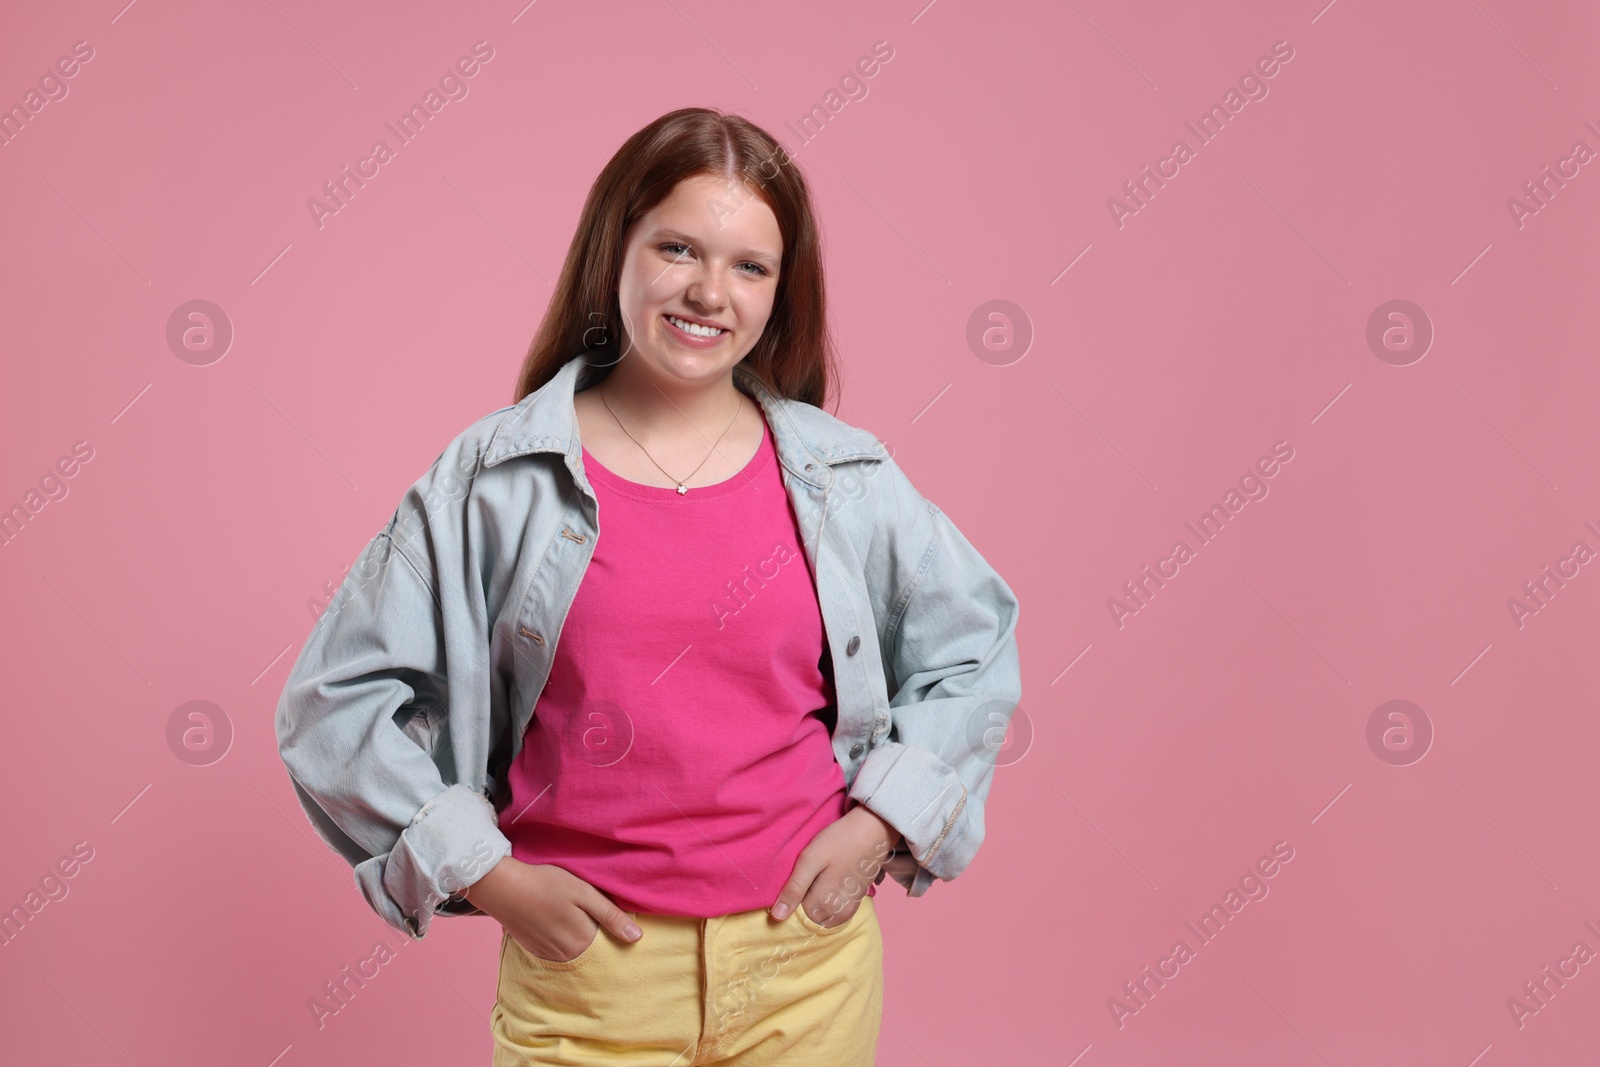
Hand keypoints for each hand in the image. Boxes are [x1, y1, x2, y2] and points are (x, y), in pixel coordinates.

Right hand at [464, 856, 641, 961]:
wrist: (503, 888)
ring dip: (579, 937)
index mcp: (583, 940)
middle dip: (598, 934)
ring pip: (576, 950)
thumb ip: (610, 916)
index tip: (610, 914)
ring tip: (571, 914)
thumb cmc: (545, 884)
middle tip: (587, 910)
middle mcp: (568, 955)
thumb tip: (637, 938)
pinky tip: (556, 921)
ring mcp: (550, 955)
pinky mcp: (536, 951)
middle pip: (593, 949)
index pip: (610, 943)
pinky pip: (558, 951)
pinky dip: (562, 939)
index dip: (613, 928)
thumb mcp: (583, 893)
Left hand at [771, 803, 899, 927]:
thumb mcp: (810, 859)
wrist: (874, 829)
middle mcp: (838, 915)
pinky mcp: (856, 903)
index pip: (795, 914)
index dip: (792, 896)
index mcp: (824, 905)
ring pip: (820, 913)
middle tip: (810, 872)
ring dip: (815, 899)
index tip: (797, 877)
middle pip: (809, 915)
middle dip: (804, 899)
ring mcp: (849, 910)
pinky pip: (833, 910)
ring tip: (820, 874)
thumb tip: (777, 917)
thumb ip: (794, 889)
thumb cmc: (840, 840)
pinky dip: (826, 898)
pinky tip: (828, 878)